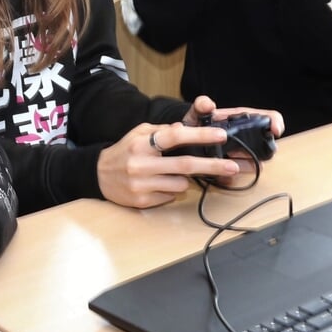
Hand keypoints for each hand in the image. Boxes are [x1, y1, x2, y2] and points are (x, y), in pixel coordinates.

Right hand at [96, 121, 239, 206]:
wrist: (98, 175)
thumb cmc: (124, 151)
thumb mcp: (138, 134)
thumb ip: (161, 131)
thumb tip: (184, 129)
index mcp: (141, 143)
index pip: (174, 136)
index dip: (199, 135)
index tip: (220, 135)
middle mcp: (141, 164)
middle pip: (184, 165)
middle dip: (211, 165)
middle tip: (232, 166)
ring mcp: (142, 185)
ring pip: (180, 184)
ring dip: (184, 179)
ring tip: (169, 174)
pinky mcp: (143, 201)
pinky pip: (170, 196)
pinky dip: (171, 190)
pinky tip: (157, 184)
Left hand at [181, 96, 285, 181]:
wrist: (185, 141)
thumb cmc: (196, 124)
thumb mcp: (197, 113)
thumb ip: (201, 106)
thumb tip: (208, 104)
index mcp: (242, 120)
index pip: (270, 119)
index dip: (276, 123)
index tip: (275, 130)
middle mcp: (247, 137)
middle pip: (267, 145)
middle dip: (255, 150)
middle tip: (235, 151)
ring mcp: (242, 154)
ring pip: (255, 164)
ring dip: (243, 165)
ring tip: (225, 160)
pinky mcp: (232, 169)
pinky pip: (237, 177)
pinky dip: (229, 177)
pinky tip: (218, 172)